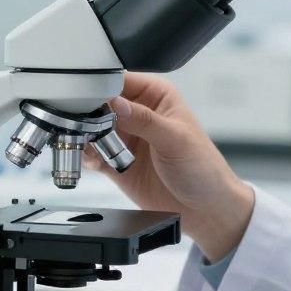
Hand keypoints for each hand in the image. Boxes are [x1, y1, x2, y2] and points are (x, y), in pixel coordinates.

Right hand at [83, 72, 253, 260]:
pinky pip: (91, 153)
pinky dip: (87, 156)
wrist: (205, 210)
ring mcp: (125, 137)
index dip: (101, 86)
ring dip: (85, 136)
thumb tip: (115, 104)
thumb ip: (144, 120)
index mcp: (155, 96)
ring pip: (91, 128)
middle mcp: (137, 113)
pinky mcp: (115, 161)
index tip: (87, 97)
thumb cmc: (203, 169)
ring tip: (89, 144)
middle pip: (99, 103)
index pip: (120, 80)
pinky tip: (94, 160)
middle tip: (84, 124)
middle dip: (88, 113)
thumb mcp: (175, 139)